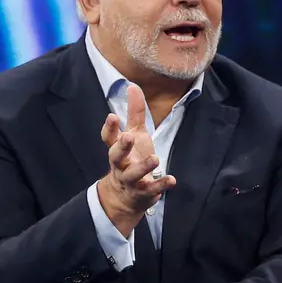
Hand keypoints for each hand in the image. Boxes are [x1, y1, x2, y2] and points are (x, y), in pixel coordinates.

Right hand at [99, 85, 176, 217]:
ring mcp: (131, 180)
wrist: (126, 196)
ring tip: (154, 159)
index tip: (112, 116)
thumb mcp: (134, 134)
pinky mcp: (144, 192)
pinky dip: (161, 185)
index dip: (109, 128)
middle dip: (122, 147)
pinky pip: (152, 190)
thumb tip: (132, 86)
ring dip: (143, 166)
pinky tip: (172, 180)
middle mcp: (121, 165)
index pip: (109, 138)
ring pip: (133, 174)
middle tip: (128, 137)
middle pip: (116, 156)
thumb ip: (134, 112)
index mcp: (118, 149)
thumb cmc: (131, 158)